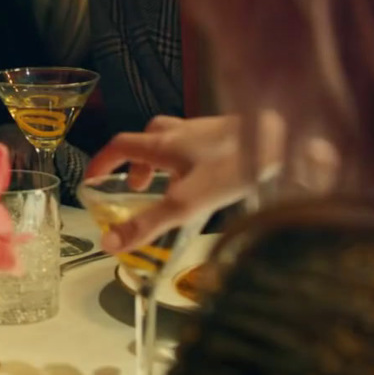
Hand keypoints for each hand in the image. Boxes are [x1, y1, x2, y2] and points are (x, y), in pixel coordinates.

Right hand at [85, 114, 282, 253]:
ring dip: (162, 159)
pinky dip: (189, 159)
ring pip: (173, 139)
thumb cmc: (232, 168)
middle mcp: (180, 132)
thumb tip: (108, 243)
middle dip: (135, 161)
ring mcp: (205, 131)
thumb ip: (148, 224)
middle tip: (136, 185)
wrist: (280, 141)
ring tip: (170, 184)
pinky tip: (206, 179)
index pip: (119, 146)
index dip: (102, 162)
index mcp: (163, 144)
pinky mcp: (228, 135)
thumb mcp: (185, 204)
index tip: (92, 179)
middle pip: (146, 139)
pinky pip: (197, 144)